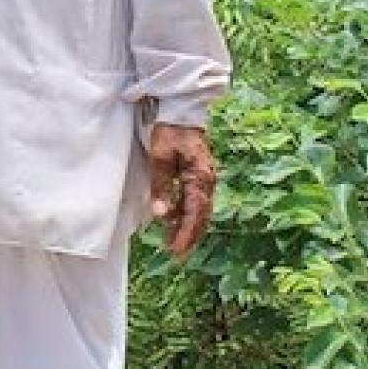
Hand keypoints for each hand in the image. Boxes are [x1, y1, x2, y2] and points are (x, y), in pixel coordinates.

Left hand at [145, 123, 215, 258]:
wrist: (181, 113)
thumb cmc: (170, 132)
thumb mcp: (160, 158)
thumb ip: (161, 186)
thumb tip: (162, 214)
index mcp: (200, 177)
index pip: (195, 213)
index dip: (186, 234)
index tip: (176, 250)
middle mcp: (207, 181)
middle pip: (201, 216)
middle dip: (189, 237)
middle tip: (175, 255)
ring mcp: (206, 179)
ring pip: (200, 211)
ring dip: (188, 228)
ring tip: (173, 244)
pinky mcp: (200, 177)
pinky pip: (196, 202)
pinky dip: (187, 215)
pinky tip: (174, 223)